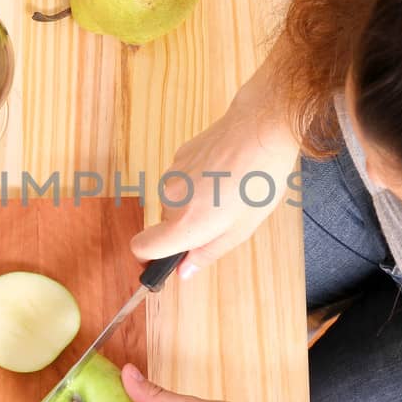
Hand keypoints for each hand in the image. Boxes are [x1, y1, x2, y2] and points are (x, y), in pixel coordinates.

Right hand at [131, 83, 300, 274]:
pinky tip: (224, 173)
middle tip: (222, 218)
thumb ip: (206, 253)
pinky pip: (182, 180)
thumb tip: (183, 271)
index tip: (162, 262)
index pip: (141, 247)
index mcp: (184, 223)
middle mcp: (170, 199)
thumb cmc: (258, 180)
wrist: (261, 129)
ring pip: (175, 201)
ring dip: (194, 203)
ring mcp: (172, 174)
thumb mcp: (240, 229)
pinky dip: (197, 183)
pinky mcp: (179, 155)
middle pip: (165, 224)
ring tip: (228, 192)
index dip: (149, 259)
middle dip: (187, 226)